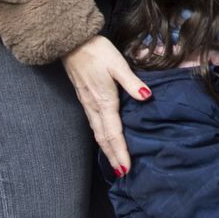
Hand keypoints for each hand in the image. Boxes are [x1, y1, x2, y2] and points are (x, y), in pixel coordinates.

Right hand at [61, 34, 150, 175]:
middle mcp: (94, 107)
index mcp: (104, 101)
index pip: (114, 133)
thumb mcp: (118, 64)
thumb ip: (132, 82)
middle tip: (122, 173)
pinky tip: (106, 141)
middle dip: (113, 157)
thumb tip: (146, 97)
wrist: (72, 44)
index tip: (126, 167)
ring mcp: (88, 105)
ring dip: (107, 150)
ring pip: (98, 133)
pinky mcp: (86, 100)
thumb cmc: (96, 52)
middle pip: (104, 138)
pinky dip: (102, 138)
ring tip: (115, 163)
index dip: (121, 151)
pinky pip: (94, 125)